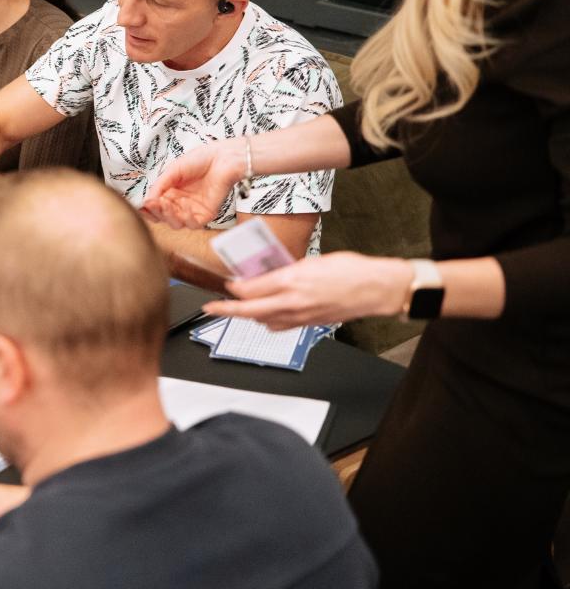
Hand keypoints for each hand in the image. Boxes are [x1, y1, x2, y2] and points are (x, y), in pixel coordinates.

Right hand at [140, 140, 240, 229]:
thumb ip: (159, 186)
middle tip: (155, 203)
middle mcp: (179, 203)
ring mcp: (192, 210)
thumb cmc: (199, 160)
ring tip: (166, 203)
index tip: (143, 205)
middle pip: (163, 217)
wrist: (222, 158)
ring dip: (168, 216)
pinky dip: (186, 218)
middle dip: (157, 212)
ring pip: (176, 224)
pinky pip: (193, 224)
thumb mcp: (172, 171)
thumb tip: (146, 202)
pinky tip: (184, 205)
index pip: (154, 207)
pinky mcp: (206, 214)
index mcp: (170, 193)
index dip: (148, 209)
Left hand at [209, 251, 412, 329]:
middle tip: (210, 309)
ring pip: (262, 321)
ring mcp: (301, 315)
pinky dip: (267, 322)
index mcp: (292, 280)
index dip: (234, 287)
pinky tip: (265, 316)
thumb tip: (267, 275)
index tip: (228, 283)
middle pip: (249, 310)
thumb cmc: (351, 270)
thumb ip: (286, 269)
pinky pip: (280, 326)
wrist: (377, 288)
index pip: (250, 288)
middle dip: (225, 310)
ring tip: (238, 308)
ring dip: (248, 315)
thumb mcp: (312, 261)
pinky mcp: (309, 324)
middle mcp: (293, 301)